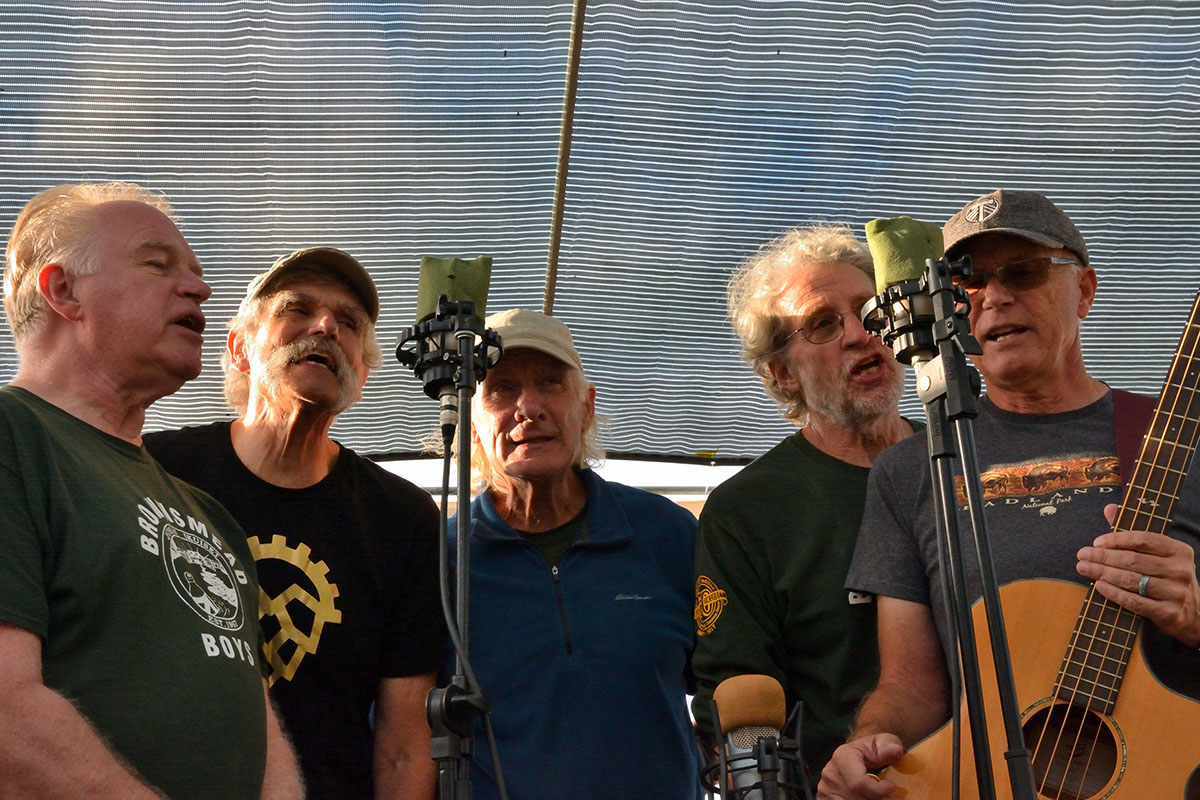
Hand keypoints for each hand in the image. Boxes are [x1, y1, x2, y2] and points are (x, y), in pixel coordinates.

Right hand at [817, 733, 904, 799]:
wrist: (859, 755)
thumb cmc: (874, 750)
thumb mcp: (884, 743)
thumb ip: (888, 748)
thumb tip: (895, 751)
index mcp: (842, 758)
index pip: (858, 783)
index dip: (878, 790)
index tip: (892, 786)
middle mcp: (831, 774)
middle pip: (857, 798)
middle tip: (893, 797)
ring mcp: (826, 789)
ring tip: (882, 796)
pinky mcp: (826, 799)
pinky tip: (870, 798)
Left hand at [1075, 503, 1199, 647]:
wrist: (1192, 614)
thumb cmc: (1166, 578)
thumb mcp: (1158, 555)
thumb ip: (1133, 533)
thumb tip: (1109, 508)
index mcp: (1179, 551)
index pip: (1143, 539)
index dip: (1116, 539)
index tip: (1096, 542)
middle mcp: (1180, 570)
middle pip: (1133, 560)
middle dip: (1103, 556)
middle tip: (1082, 555)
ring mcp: (1176, 592)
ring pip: (1131, 580)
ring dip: (1103, 573)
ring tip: (1084, 568)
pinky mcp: (1169, 613)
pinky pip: (1135, 602)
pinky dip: (1114, 593)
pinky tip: (1099, 586)